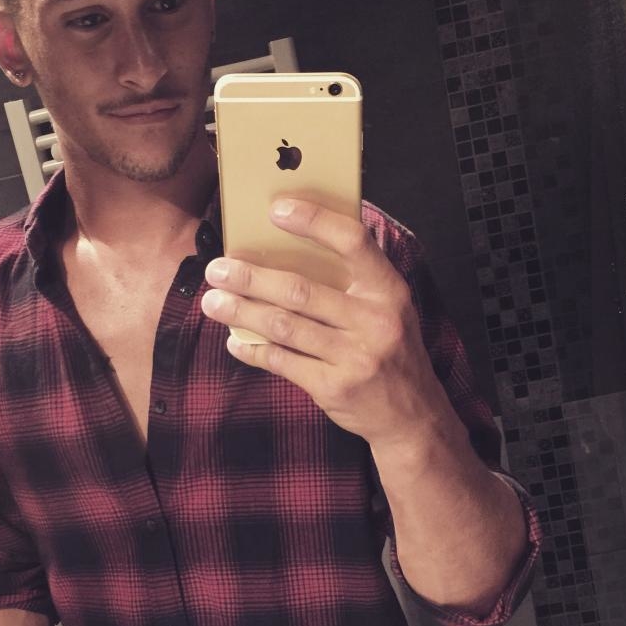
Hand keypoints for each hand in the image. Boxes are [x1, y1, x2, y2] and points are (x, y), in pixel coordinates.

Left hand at [200, 198, 452, 447]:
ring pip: (284, 326)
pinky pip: (283, 362)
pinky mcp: (335, 387)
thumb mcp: (387, 308)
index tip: (276, 209)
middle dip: (251, 278)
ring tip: (213, 301)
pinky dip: (253, 349)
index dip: (314, 221)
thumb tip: (284, 252)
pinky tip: (234, 340)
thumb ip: (351, 282)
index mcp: (388, 290)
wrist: (412, 416)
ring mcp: (355, 356)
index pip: (353, 241)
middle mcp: (374, 320)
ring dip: (241, 312)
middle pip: (300, 290)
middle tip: (218, 268)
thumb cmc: (390, 349)